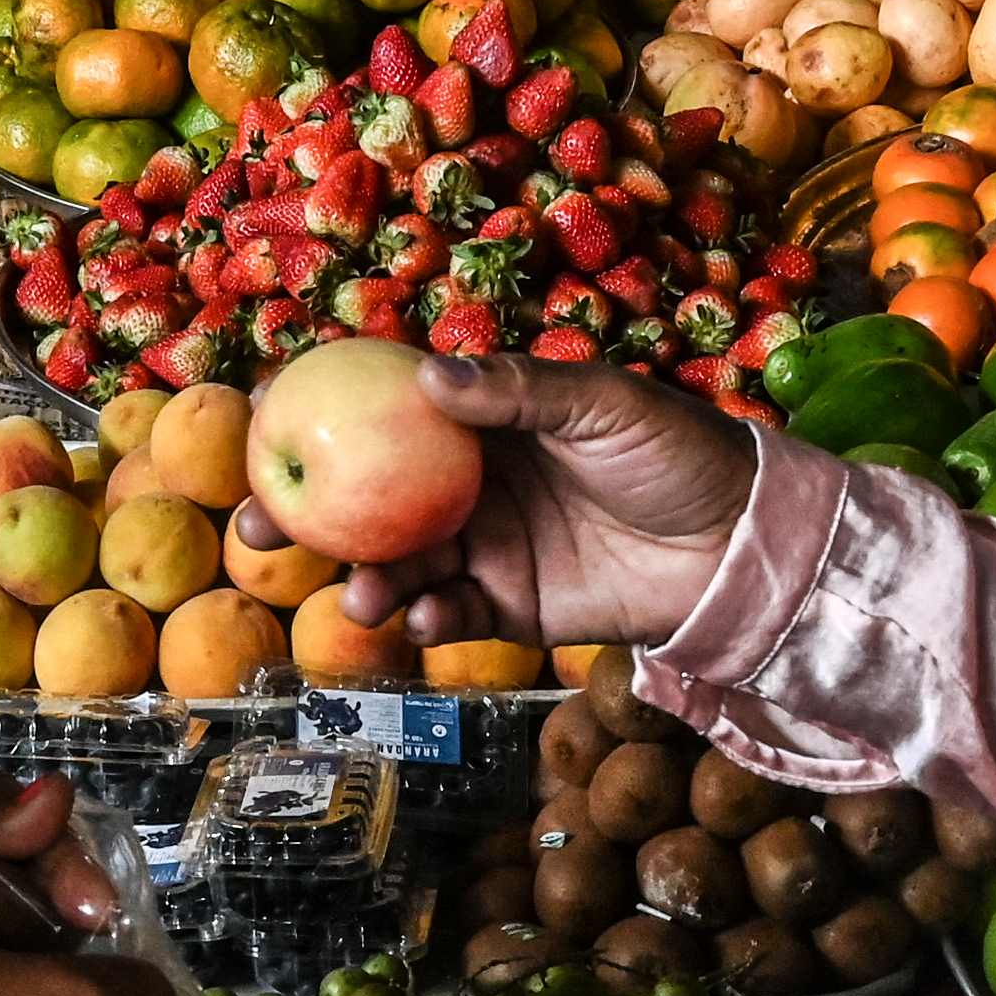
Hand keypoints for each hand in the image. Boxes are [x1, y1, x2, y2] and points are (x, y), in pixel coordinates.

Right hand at [289, 354, 757, 650]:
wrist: (740, 545)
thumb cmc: (678, 452)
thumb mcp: (602, 405)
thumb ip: (519, 394)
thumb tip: (430, 376)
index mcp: (482, 424)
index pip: (384, 411)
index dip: (318, 411)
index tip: (261, 416)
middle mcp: (468, 484)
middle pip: (365, 497)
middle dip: (303, 513)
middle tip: (255, 524)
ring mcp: (486, 547)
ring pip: (400, 563)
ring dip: (368, 580)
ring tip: (364, 595)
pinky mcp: (513, 608)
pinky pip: (452, 615)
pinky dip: (430, 619)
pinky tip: (427, 617)